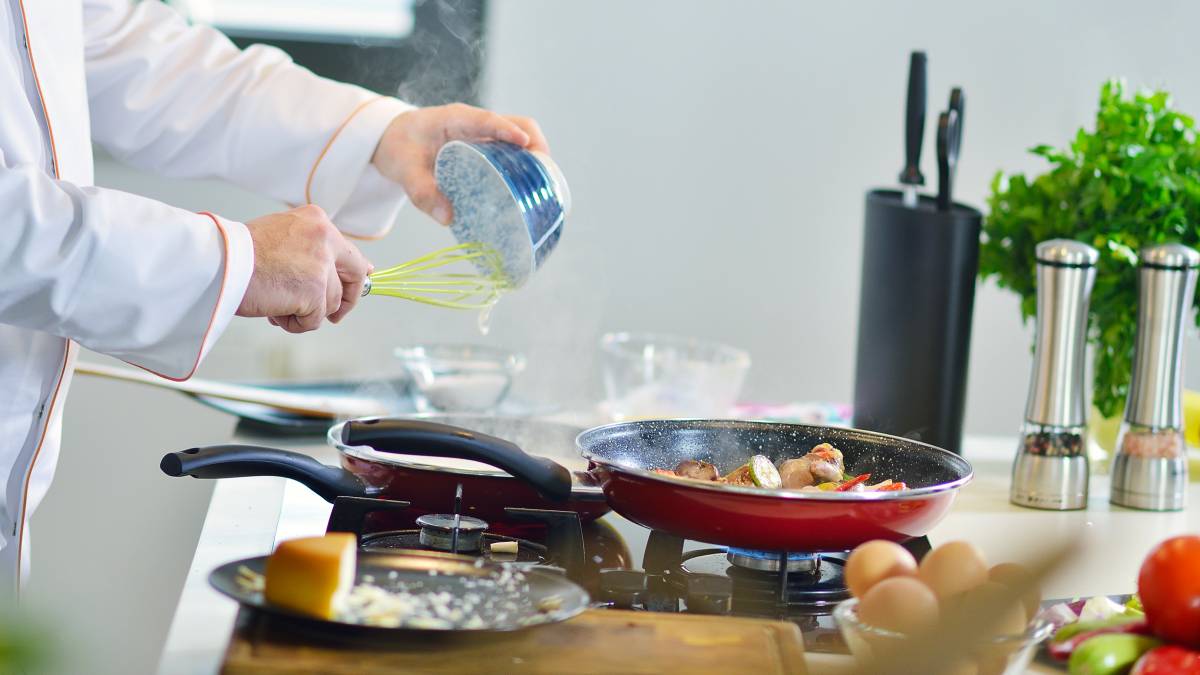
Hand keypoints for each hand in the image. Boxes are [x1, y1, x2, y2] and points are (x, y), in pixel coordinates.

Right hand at [236, 205, 371, 332]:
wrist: (219, 263)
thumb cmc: (238, 253)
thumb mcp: (280, 236)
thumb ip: (308, 248)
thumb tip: (332, 270)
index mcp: (316, 221)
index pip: (348, 251)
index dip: (354, 273)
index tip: (358, 284)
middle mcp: (325, 238)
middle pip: (355, 275)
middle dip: (347, 299)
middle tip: (335, 315)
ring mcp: (322, 265)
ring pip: (329, 303)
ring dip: (304, 312)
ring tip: (276, 306)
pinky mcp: (315, 291)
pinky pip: (314, 320)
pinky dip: (295, 323)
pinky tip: (275, 312)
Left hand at [372, 103, 549, 224]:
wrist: (392, 140)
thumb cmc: (398, 147)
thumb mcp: (403, 169)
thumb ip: (421, 192)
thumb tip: (448, 218)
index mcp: (455, 119)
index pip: (487, 119)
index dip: (508, 129)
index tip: (525, 143)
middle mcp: (475, 123)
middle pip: (517, 124)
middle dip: (535, 146)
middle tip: (544, 175)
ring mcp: (484, 135)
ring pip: (520, 138)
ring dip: (534, 158)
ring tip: (541, 186)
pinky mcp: (487, 148)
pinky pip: (512, 152)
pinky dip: (525, 166)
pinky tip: (526, 189)